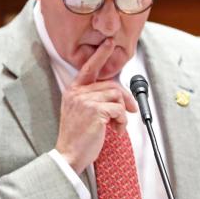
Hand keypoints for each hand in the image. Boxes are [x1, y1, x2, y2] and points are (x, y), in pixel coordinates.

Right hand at [55, 40, 137, 172]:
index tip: (110, 43)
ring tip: (117, 126)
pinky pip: (119, 109)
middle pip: (111, 85)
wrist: (68, 156)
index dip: (101, 54)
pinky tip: (115, 131)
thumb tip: (117, 94)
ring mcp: (85, 101)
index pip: (89, 67)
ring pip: (117, 96)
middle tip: (131, 111)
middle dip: (125, 99)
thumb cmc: (76, 138)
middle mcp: (77, 93)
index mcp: (73, 91)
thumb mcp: (81, 113)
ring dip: (123, 113)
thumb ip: (93, 99)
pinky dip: (122, 121)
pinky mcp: (95, 111)